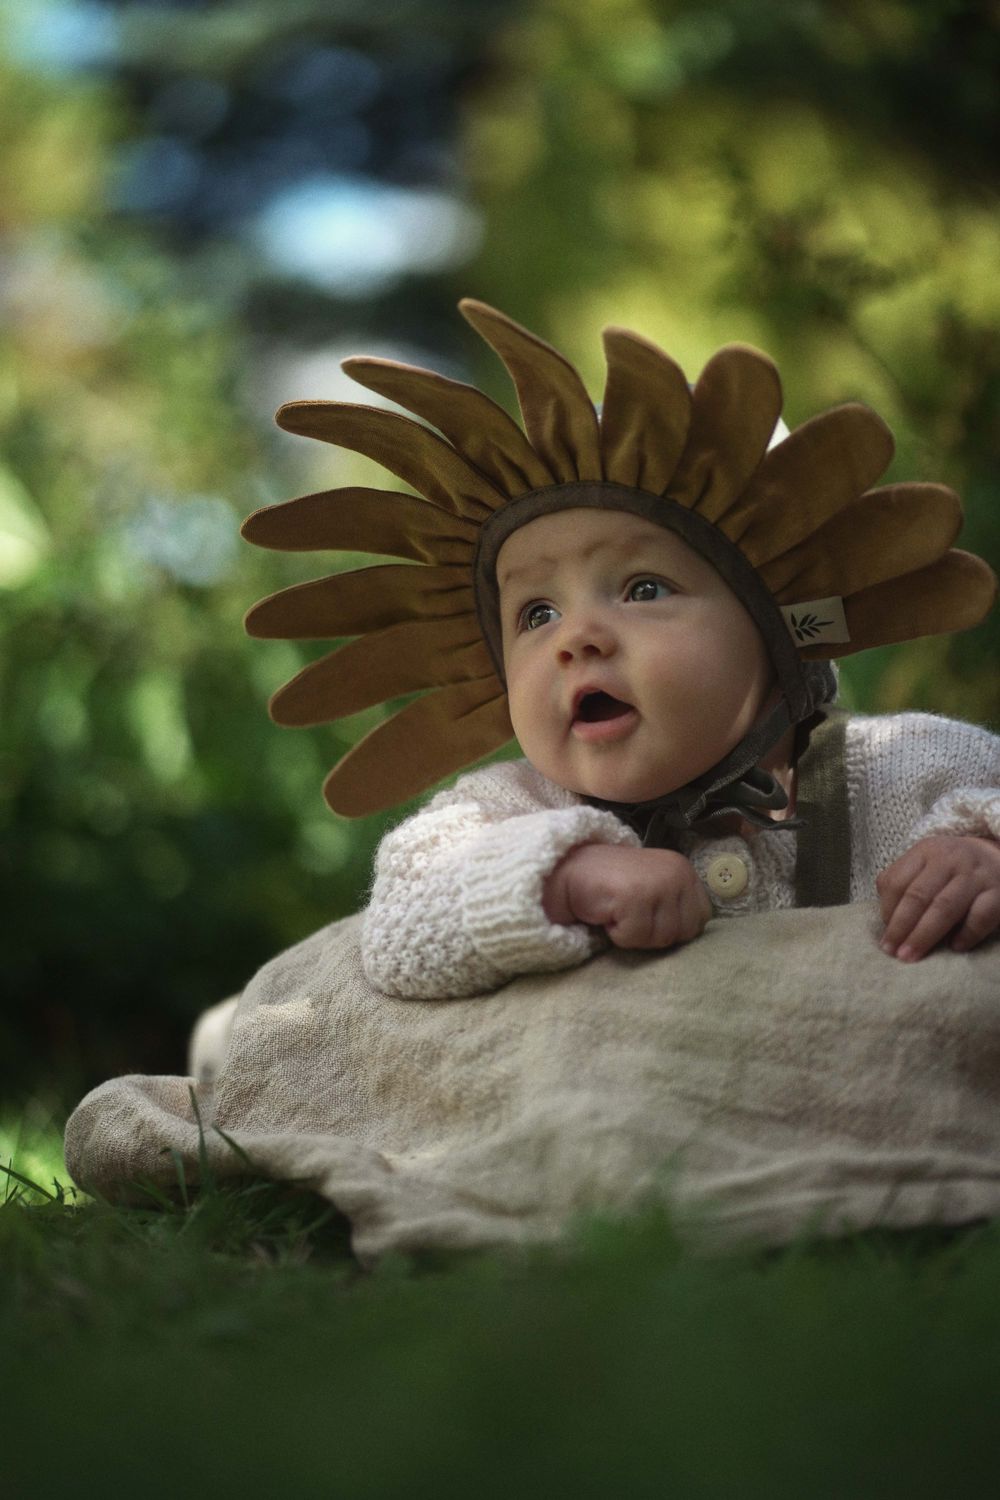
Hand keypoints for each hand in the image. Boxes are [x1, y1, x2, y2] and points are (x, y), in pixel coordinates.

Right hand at [543, 843, 711, 949]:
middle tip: (631, 914)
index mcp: (684, 871)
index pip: (701, 919)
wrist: (568, 871)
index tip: (649, 916)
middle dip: (655, 933)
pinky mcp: (635, 896)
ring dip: (635, 934)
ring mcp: (657, 883)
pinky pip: (634, 937)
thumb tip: (694, 938)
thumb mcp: (655, 890)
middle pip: (684, 933)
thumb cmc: (610, 886)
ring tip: (619, 912)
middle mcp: (677, 873)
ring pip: (660, 938)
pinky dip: (617, 934)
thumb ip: (676, 906)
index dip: (674, 927)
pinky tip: (608, 913)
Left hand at [877, 834, 999, 960]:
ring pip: (945, 907)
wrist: (996, 857)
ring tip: (913, 956)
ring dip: (925, 935)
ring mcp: (976, 875)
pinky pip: (980, 917)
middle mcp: (950, 859)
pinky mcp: (999, 892)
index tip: (885, 939)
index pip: (896, 882)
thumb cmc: (951, 869)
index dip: (887, 913)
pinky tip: (954, 947)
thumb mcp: (925, 865)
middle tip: (894, 953)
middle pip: (919, 896)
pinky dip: (966, 934)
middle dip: (902, 928)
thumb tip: (888, 923)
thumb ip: (904, 885)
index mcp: (925, 851)